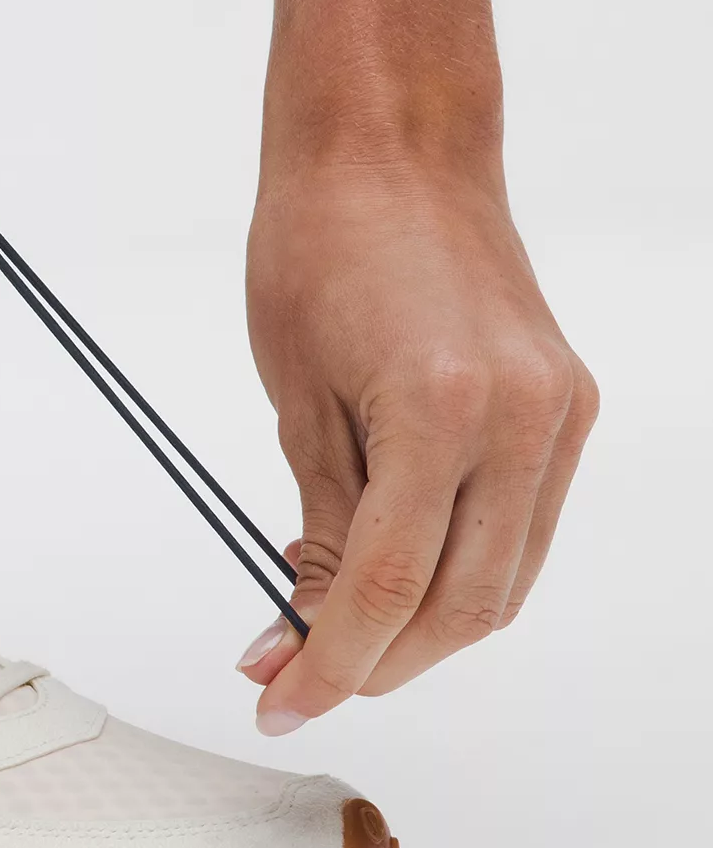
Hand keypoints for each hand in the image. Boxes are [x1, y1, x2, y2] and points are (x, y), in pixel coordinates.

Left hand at [238, 155, 596, 728]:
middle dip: (378, 660)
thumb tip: (311, 623)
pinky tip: (391, 563)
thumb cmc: (320, 241)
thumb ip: (323, 524)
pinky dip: (459, 564)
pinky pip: (521, 525)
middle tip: (297, 672)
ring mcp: (558, 412)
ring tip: (335, 622)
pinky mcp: (567, 402)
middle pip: (463, 607)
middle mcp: (522, 418)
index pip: (390, 589)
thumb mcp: (295, 398)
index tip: (280, 701)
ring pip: (504, 579)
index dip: (331, 664)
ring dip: (422, 626)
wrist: (391, 146)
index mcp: (441, 409)